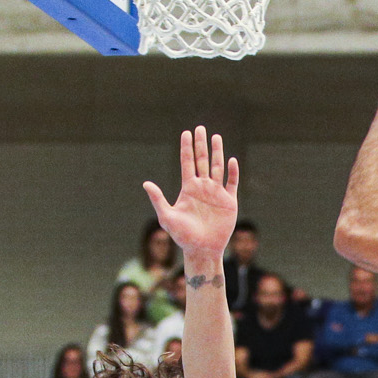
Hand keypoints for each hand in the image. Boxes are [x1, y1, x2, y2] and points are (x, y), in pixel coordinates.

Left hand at [142, 126, 240, 263]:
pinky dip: (232, 172)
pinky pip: (232, 183)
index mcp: (188, 188)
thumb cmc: (182, 236)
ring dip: (217, 152)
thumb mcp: (167, 217)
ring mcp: (216, 193)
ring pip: (217, 167)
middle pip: (202, 160)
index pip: (187, 162)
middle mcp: (203, 187)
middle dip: (201, 144)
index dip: (186, 148)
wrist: (202, 250)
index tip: (186, 132)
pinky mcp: (229, 202)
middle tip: (200, 128)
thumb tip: (146, 183)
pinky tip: (231, 160)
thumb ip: (158, 199)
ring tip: (216, 137)